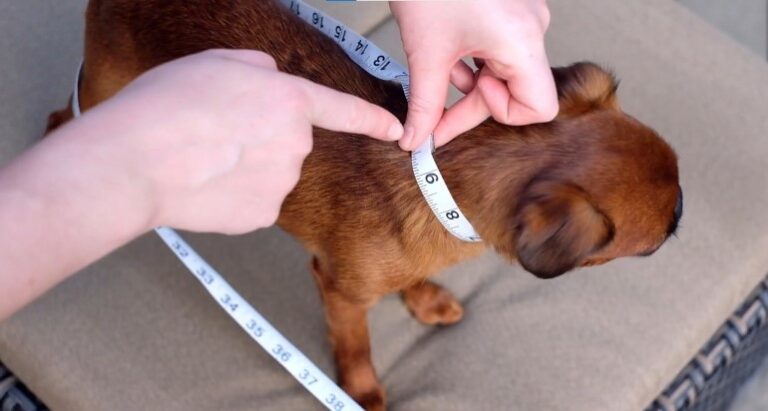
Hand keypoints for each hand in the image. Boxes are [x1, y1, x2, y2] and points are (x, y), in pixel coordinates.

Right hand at [82, 49, 402, 233]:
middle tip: (214, 134)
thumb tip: (270, 77)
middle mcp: (296, 143)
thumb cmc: (166, 107)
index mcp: (288, 100)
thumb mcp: (215, 63)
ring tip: (203, 159)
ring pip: (270, 173)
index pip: (343, 111)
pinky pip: (255, 202)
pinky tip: (206, 186)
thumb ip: (257, 68)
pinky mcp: (263, 215)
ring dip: (246, 168)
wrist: (135, 162)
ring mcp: (282, 183)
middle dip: (262, 139)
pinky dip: (235, 197)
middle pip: (289, 142)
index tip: (397, 128)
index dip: (372, 118)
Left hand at [390, 0, 557, 149]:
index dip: (497, 115)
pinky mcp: (511, 8)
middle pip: (517, 91)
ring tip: (438, 63)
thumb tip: (416, 142)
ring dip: (470, 80)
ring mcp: (525, 16)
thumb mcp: (424, 53)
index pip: (538, 108)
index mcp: (522, 41)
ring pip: (505, 71)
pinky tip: (446, 49)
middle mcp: (534, 28)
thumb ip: (424, 106)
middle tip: (433, 114)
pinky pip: (500, 49)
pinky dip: (472, 59)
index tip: (460, 106)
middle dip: (472, 103)